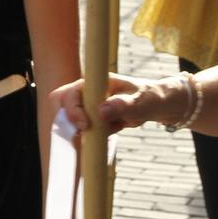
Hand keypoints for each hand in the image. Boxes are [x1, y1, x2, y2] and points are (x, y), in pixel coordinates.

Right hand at [49, 73, 185, 136]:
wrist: (156, 105)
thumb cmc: (150, 97)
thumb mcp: (141, 101)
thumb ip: (122, 105)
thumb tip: (100, 111)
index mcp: (95, 82)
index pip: (69, 93)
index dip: (71, 110)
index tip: (85, 126)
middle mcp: (87, 93)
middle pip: (61, 105)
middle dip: (72, 121)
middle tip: (89, 132)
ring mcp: (88, 105)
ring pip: (70, 120)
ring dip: (85, 130)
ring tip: (113, 126)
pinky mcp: (92, 117)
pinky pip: (83, 130)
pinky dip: (94, 135)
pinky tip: (114, 129)